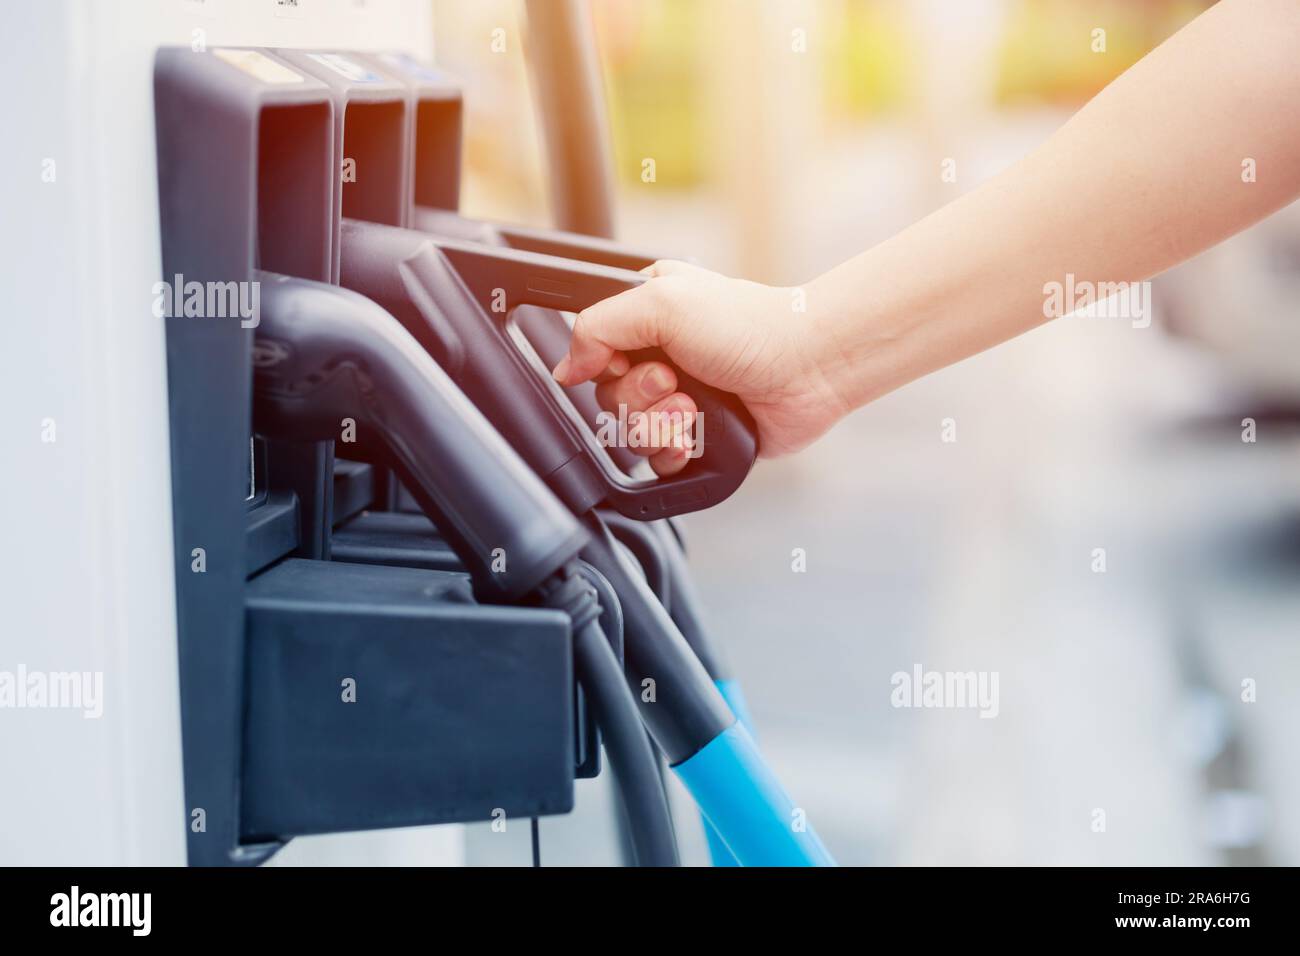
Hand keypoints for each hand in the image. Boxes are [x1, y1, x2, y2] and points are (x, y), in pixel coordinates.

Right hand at [552, 260, 847, 474]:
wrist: (808, 367)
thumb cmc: (749, 325)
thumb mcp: (660, 301)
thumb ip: (598, 327)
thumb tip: (565, 368)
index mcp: (646, 316)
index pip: (593, 353)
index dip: (607, 366)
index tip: (633, 360)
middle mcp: (660, 357)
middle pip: (609, 399)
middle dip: (640, 398)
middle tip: (675, 381)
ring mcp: (680, 400)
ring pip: (631, 434)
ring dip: (660, 425)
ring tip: (695, 408)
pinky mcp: (700, 436)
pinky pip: (659, 462)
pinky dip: (673, 452)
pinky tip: (695, 437)